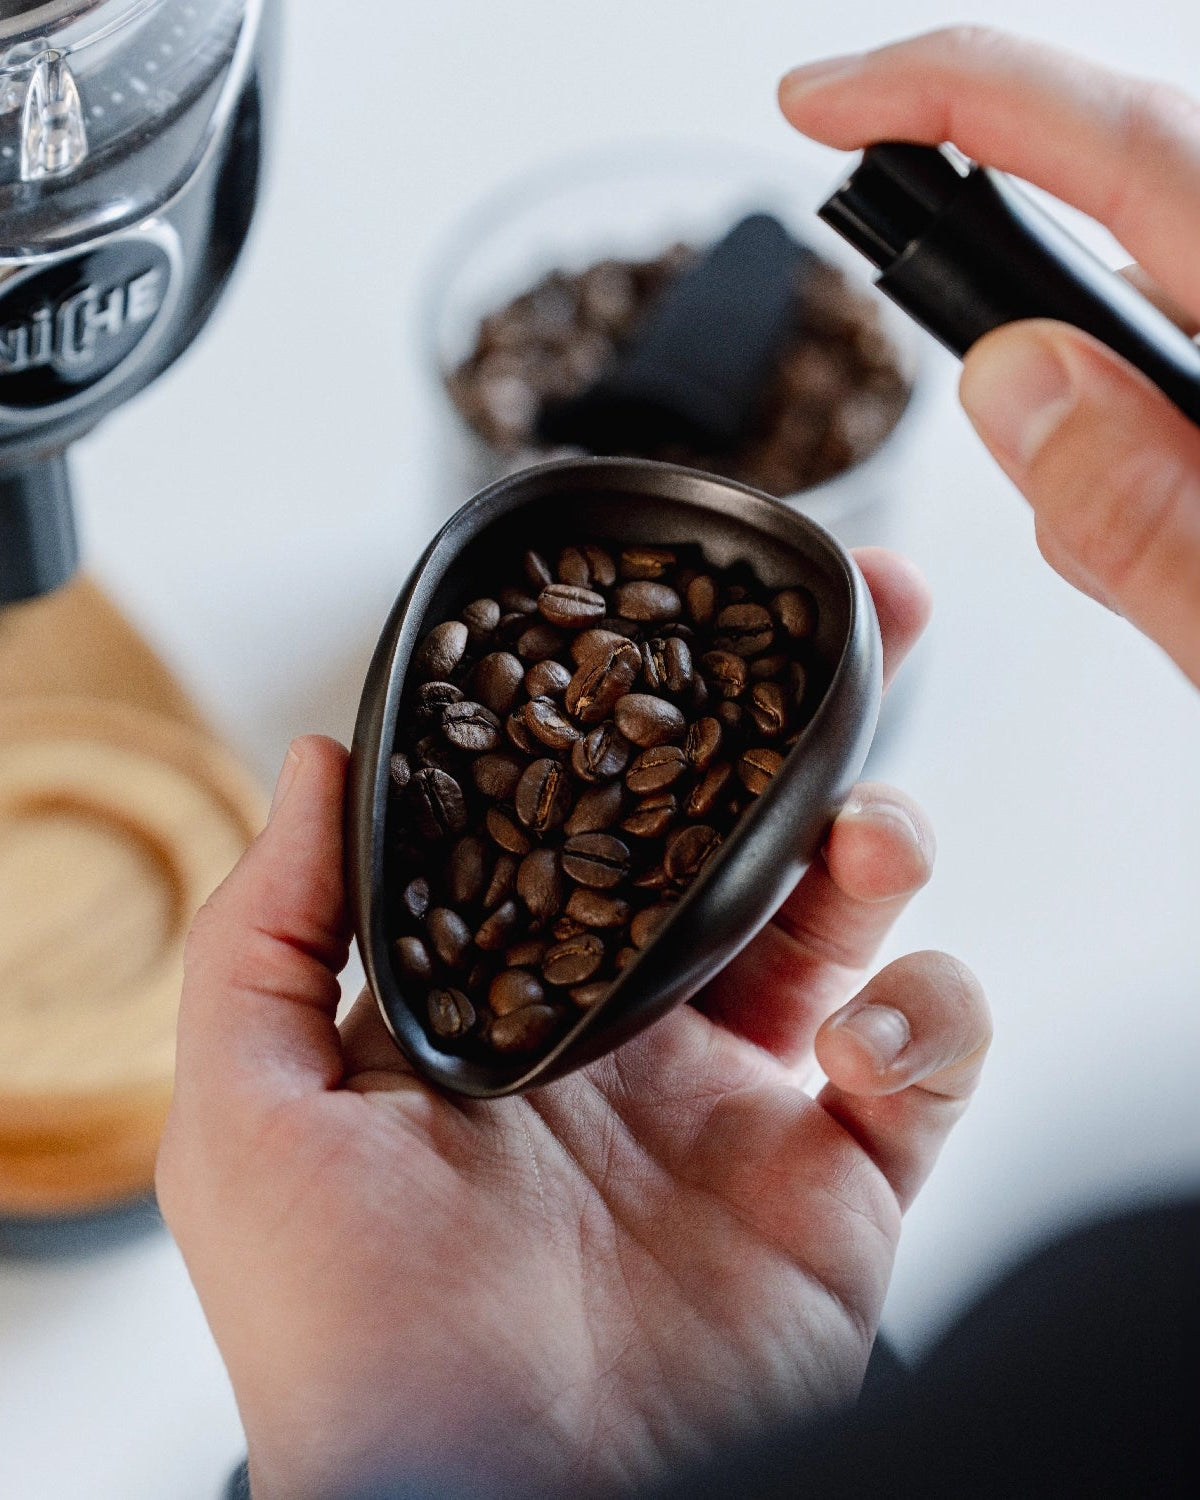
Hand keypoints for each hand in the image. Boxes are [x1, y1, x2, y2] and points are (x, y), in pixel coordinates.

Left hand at [157, 552, 989, 1499]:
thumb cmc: (345, 1336)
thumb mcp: (248, 1117)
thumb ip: (267, 931)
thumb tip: (317, 757)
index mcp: (517, 988)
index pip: (592, 814)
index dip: (636, 715)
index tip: (678, 620)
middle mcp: (635, 1024)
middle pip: (734, 840)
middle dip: (799, 735)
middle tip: (859, 634)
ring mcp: (745, 1094)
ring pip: (845, 920)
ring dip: (879, 845)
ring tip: (873, 829)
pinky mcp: (842, 1172)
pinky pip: (930, 1054)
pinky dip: (935, 1014)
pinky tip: (873, 1037)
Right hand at [780, 26, 1199, 687]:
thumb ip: (1145, 513)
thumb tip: (1012, 377)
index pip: (1122, 149)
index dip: (952, 95)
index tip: (829, 103)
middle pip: (1132, 204)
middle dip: (1010, 281)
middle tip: (981, 381)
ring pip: (1149, 308)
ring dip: (1086, 404)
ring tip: (1143, 548)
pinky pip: (1181, 381)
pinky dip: (1133, 455)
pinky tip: (1168, 544)